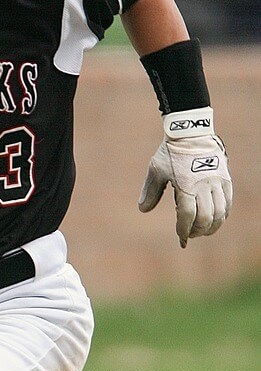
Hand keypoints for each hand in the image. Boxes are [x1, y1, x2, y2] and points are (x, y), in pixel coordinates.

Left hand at [139, 128, 231, 247]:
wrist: (190, 131)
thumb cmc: (170, 152)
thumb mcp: (156, 170)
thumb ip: (150, 191)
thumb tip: (142, 210)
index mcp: (185, 185)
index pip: (187, 215)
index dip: (184, 230)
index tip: (182, 239)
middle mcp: (203, 185)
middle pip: (205, 217)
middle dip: (197, 231)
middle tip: (190, 235)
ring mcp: (217, 181)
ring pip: (220, 212)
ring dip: (212, 226)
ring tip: (203, 231)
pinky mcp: (225, 177)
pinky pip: (228, 201)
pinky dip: (223, 214)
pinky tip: (216, 219)